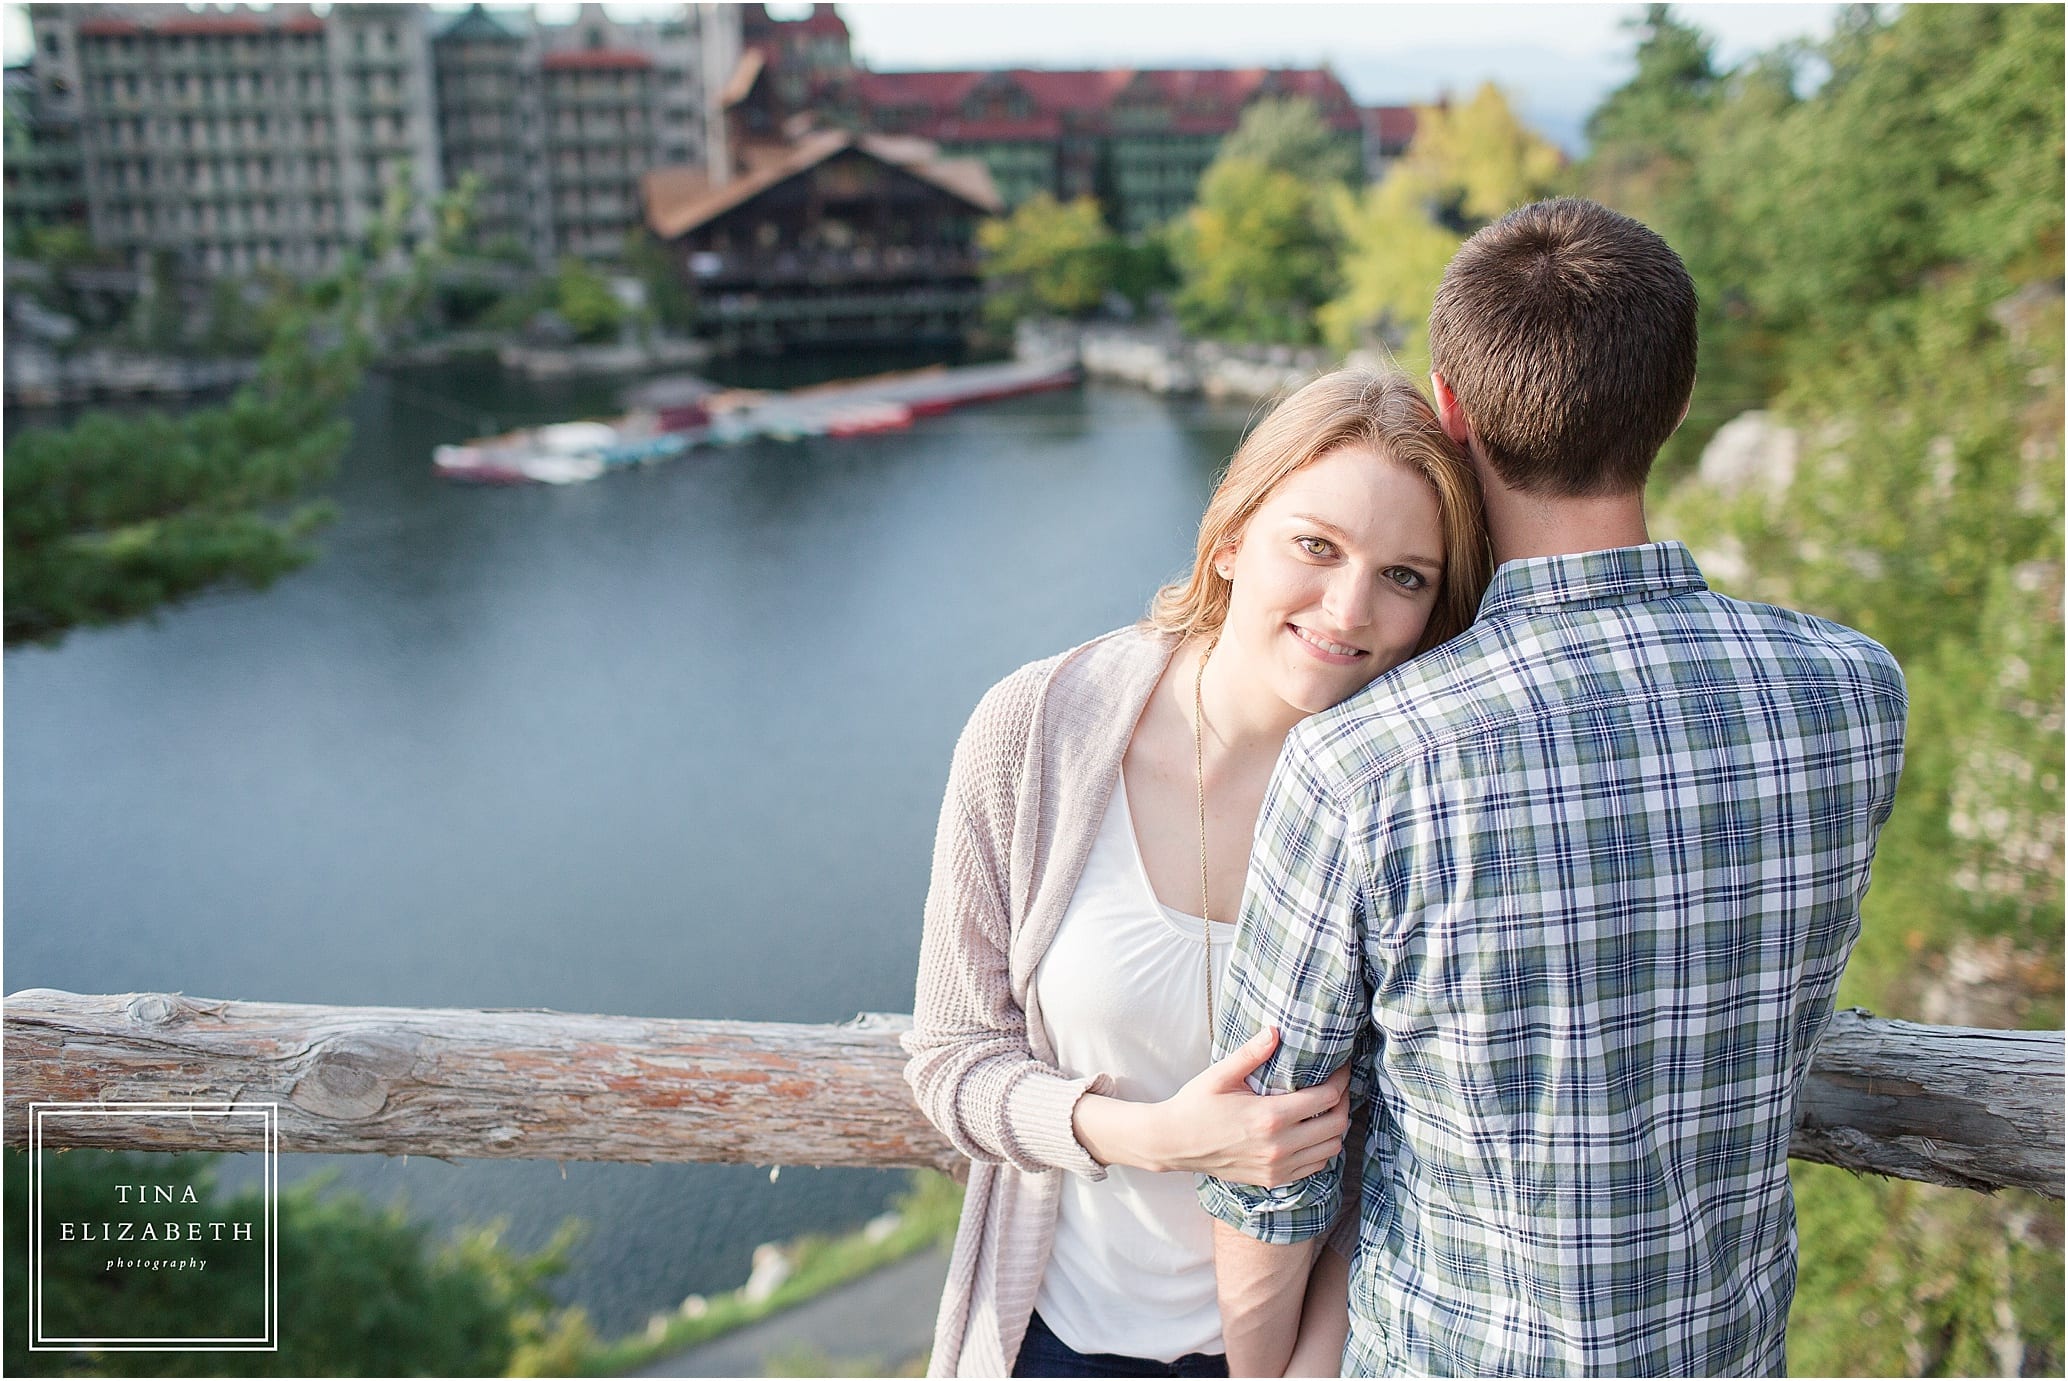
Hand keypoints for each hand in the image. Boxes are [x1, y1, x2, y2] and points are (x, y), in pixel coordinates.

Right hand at [1153, 1028, 1349, 1185]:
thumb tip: (1275, 1031)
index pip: (1326, 1098)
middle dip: (1344, 1102)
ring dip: (1335, 1128)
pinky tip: (1312, 1132)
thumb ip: (1251, 1054)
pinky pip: (1315, 1167)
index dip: (1341, 1079)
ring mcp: (1277, 1167)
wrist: (1174, 1143)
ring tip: (1327, 1108)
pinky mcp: (1273, 1179)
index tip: (1341, 1066)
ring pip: (1330, 1149)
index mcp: (1269, 1117)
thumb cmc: (1195, 1105)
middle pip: (1336, 1125)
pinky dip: (1322, 1149)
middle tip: (1338, 1086)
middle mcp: (1279, 1146)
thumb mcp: (1220, 1075)